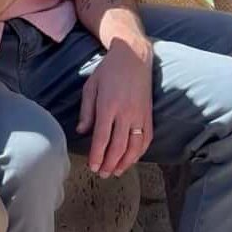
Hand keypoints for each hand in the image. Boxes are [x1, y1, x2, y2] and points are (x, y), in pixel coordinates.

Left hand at [76, 38, 153, 176]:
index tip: (92, 167)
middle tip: (102, 174)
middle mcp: (126, 113)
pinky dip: (139, 152)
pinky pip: (146, 138)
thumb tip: (82, 132)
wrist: (134, 57)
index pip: (102, 138)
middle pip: (118, 146)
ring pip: (134, 146)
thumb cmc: (108, 71)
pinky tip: (131, 159)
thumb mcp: (90, 87)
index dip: (97, 155)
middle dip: (109, 163)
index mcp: (108, 106)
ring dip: (125, 162)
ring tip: (115, 172)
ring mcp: (140, 115)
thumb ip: (86, 111)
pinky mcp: (149, 115)